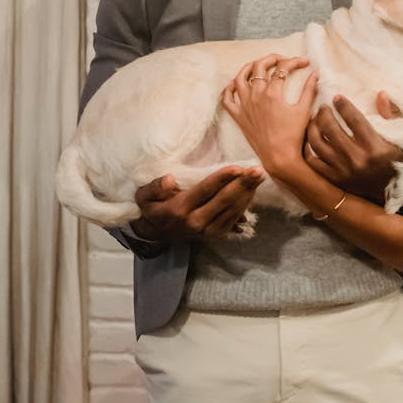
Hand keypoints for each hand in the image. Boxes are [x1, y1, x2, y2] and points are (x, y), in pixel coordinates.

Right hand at [131, 165, 264, 241]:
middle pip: (224, 201)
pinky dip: (245, 204)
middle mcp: (196, 221)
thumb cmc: (151, 208)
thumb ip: (154, 187)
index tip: (238, 167)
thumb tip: (169, 180)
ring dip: (248, 193)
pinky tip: (252, 190)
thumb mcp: (143, 196)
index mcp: (179, 209)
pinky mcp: (215, 234)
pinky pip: (234, 218)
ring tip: (259, 176)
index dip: (223, 178)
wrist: (154, 235)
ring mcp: (207, 230)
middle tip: (258, 170)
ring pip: (233, 210)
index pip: (205, 191)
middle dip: (243, 184)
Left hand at [221, 54, 318, 177]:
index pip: (283, 68)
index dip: (295, 62)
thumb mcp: (304, 110)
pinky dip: (229, 89)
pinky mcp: (238, 116)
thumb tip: (315, 73)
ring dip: (248, 67)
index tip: (305, 63)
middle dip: (272, 58)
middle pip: (260, 66)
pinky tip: (235, 84)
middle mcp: (255, 95)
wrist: (279, 157)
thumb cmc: (293, 136)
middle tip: (283, 60)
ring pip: (239, 78)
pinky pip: (227, 99)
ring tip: (257, 65)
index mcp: (272, 93)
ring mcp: (244, 105)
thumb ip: (309, 89)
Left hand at [305, 92, 402, 201]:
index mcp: (375, 146)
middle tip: (323, 107)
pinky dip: (309, 148)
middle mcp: (357, 158)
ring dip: (313, 127)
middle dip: (324, 113)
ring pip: (318, 143)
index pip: (354, 119)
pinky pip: (313, 162)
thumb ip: (389, 115)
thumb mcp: (399, 137)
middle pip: (331, 128)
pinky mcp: (336, 181)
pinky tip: (311, 139)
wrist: (396, 192)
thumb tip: (380, 94)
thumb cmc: (399, 160)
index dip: (343, 106)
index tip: (337, 98)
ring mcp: (344, 171)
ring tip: (315, 120)